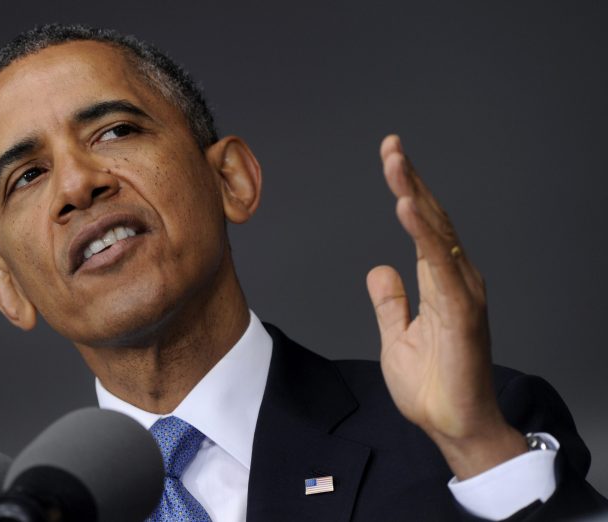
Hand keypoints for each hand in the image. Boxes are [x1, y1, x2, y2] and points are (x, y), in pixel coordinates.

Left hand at [367, 135, 526, 478]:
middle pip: (431, 220)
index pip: (423, 227)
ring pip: (438, 233)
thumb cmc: (434, 386)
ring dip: (415, 195)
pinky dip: (422, 234)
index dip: (408, 192)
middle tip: (391, 146)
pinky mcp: (462, 312)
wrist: (454, 426)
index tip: (392, 160)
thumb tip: (379, 269)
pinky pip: (440, 265)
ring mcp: (461, 293)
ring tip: (396, 163)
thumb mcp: (398, 336)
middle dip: (410, 180)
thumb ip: (391, 301)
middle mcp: (455, 280)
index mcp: (439, 283)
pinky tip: (405, 207)